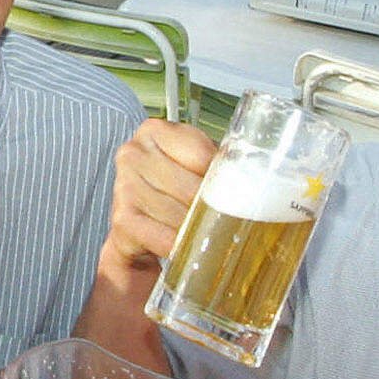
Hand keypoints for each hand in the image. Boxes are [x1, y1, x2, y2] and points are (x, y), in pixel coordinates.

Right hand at [100, 118, 215, 287]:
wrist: (136, 232)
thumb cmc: (171, 195)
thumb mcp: (194, 169)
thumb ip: (217, 164)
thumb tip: (255, 180)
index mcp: (154, 131)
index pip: (202, 155)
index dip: (221, 179)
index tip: (231, 193)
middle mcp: (133, 153)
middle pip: (193, 187)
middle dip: (212, 209)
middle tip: (223, 221)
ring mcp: (124, 185)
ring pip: (181, 215)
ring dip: (197, 231)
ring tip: (204, 235)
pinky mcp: (123, 218)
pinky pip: (164, 237)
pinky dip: (180, 246)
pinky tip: (185, 247)